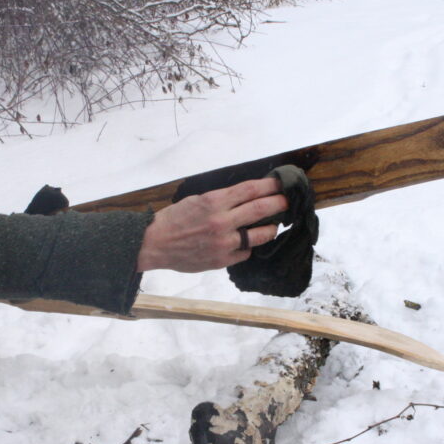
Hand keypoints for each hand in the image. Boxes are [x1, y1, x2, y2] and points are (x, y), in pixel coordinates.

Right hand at [136, 178, 286, 272]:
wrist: (154, 244)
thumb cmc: (174, 219)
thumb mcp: (197, 200)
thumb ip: (222, 200)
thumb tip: (246, 197)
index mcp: (214, 201)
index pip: (250, 190)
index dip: (269, 186)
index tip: (281, 184)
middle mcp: (222, 221)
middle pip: (260, 209)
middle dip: (279, 203)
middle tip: (289, 201)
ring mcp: (223, 242)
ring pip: (259, 235)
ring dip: (270, 228)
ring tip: (274, 225)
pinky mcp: (221, 260)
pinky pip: (245, 252)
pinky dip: (248, 247)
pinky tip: (247, 243)